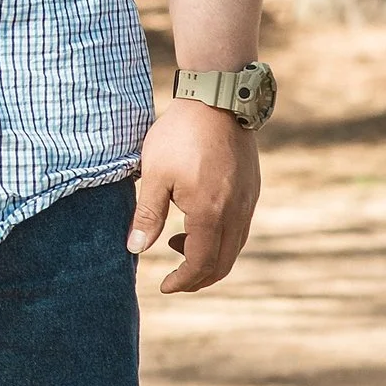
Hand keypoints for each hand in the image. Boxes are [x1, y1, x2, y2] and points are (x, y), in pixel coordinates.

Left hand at [129, 98, 259, 292]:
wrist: (217, 100)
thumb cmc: (180, 135)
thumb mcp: (155, 174)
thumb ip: (147, 215)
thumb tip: (134, 250)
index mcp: (210, 213)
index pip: (201, 264)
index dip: (183, 281)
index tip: (165, 286)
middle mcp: (236, 213)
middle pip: (222, 263)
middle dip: (198, 278)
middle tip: (175, 278)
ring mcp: (248, 202)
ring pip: (234, 247)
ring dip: (209, 258)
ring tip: (178, 242)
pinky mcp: (251, 190)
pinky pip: (240, 228)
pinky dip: (221, 239)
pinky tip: (198, 221)